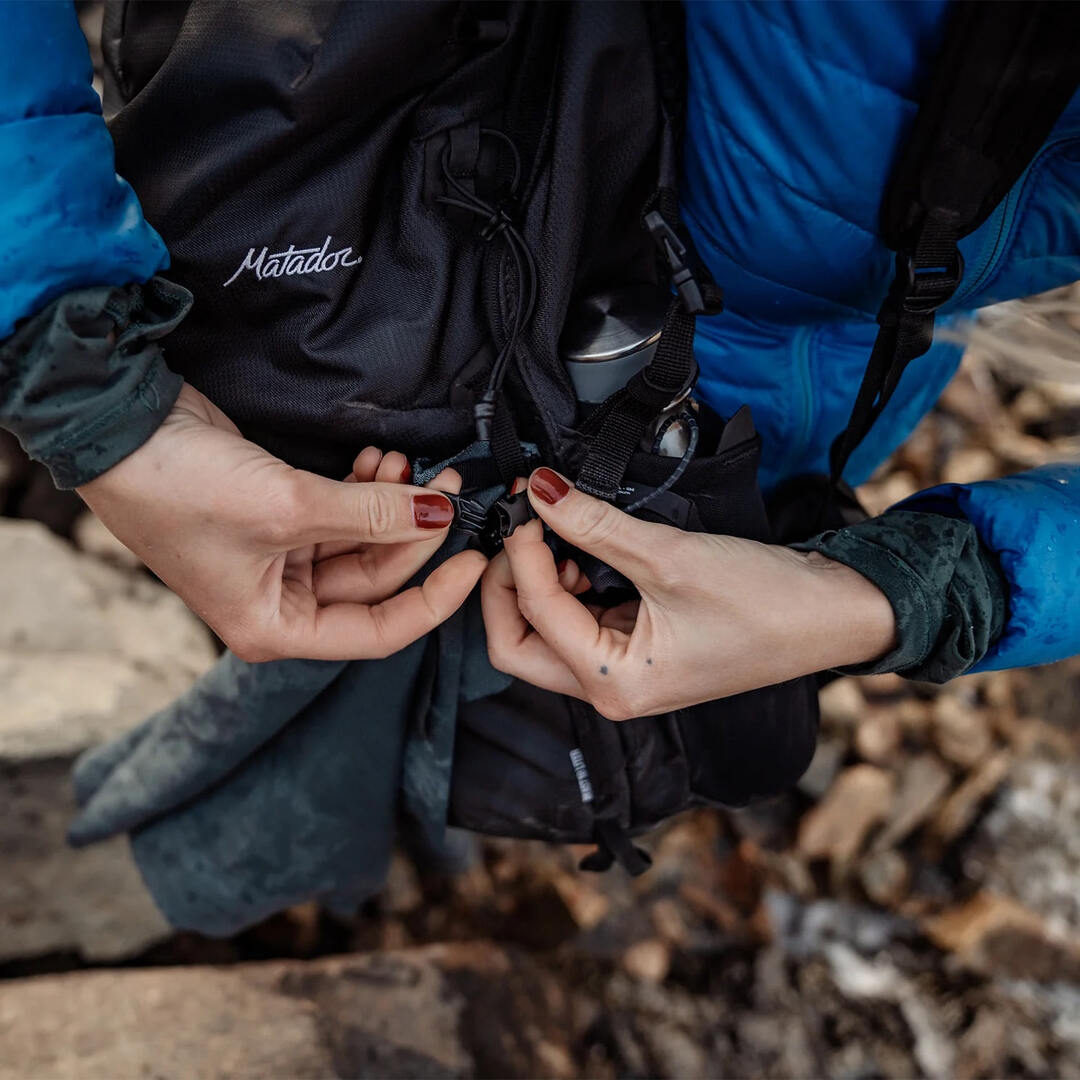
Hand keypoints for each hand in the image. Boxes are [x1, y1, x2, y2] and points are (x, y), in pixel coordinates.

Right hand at [77, 383, 485, 660]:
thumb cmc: (182, 487)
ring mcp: (280, 558)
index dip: (433, 598)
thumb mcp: (290, 507)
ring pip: (363, 541)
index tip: (475, 559)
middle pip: (376, 579)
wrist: (119, 428)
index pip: (379, 631)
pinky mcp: (280, 517)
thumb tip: (439, 515)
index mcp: (275, 628)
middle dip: (414, 531)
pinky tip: (379, 458)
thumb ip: (373, 515)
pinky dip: (366, 488)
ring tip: (408, 460)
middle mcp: (280, 601)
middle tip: (448, 485)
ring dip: (391, 502)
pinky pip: (343, 513)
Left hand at [482, 468, 895, 719]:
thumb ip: (594, 525)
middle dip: (507, 586)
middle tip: (520, 529)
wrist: (832, 615)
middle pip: (518, 645)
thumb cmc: (765, 601)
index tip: (528, 500)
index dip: (520, 553)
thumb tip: (542, 491)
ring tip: (560, 535)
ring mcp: (624, 673)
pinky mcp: (638, 651)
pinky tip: (584, 554)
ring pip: (545, 634)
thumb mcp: (668, 557)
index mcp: (615, 684)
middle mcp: (612, 690)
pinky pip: (579, 622)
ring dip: (538, 584)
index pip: (533, 616)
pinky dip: (570, 586)